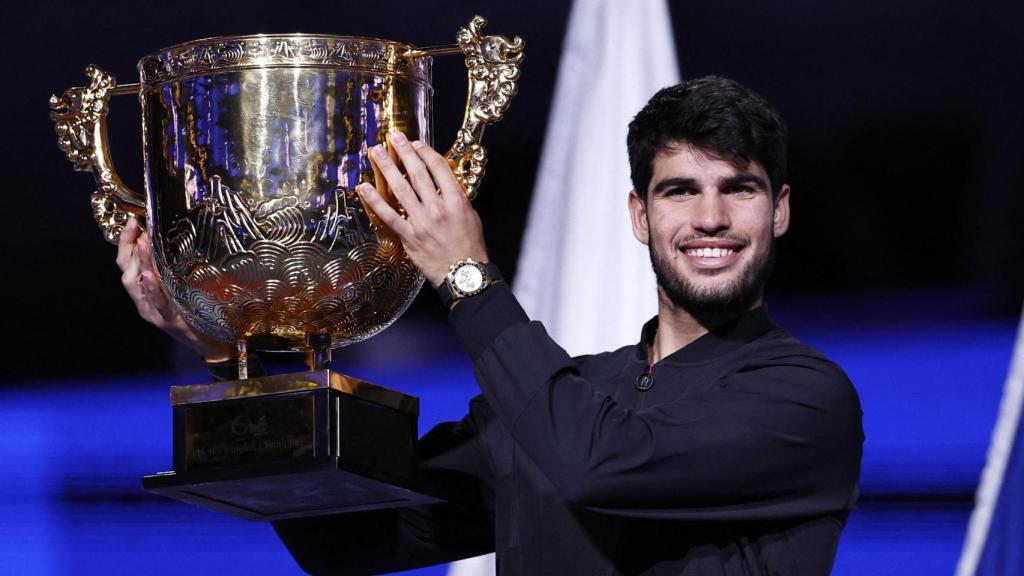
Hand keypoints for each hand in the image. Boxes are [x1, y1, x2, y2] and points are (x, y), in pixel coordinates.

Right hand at [116, 216, 234, 361]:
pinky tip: (148, 276)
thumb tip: (174, 242)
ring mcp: (154, 313)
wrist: (210, 345)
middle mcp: (144, 303)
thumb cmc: (197, 315)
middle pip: (126, 272)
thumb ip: (173, 271)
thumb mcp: (181, 288)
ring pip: (137, 286)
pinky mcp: (169, 321)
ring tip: (142, 242)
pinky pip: (157, 303)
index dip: (126, 244)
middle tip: (135, 227)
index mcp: (145, 294)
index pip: (127, 265)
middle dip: (127, 248)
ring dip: (140, 262)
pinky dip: (151, 289)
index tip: (132, 222)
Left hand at [357, 131, 488, 287]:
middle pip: (418, 173)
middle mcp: (437, 207)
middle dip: (404, 152)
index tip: (416, 143)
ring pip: (401, 189)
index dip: (426, 152)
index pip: (439, 168)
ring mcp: (421, 221)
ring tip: (376, 152)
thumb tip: (443, 182)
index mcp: (456, 200)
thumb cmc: (469, 245)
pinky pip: (388, 215)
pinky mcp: (408, 236)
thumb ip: (456, 197)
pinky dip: (375, 200)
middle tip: (393, 137)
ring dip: (387, 168)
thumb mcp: (470, 215)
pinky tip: (364, 187)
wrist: (463, 273)